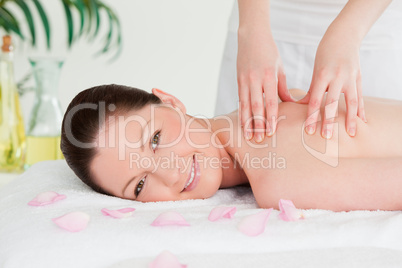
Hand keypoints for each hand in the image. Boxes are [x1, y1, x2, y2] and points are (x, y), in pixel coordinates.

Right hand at [237, 26, 293, 141]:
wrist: (251, 36)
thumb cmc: (269, 52)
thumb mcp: (279, 68)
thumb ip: (282, 87)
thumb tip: (290, 104)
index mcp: (269, 76)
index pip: (270, 101)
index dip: (270, 118)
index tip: (271, 131)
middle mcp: (256, 79)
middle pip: (257, 106)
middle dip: (258, 124)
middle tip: (260, 139)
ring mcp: (245, 80)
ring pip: (246, 105)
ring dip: (247, 122)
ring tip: (249, 136)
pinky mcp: (238, 80)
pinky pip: (239, 100)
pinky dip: (241, 113)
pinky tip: (242, 124)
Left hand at [298, 33, 366, 138]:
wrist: (343, 36)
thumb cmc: (324, 54)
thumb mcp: (316, 70)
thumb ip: (312, 89)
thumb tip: (302, 106)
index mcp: (322, 75)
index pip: (315, 100)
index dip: (312, 116)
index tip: (308, 130)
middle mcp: (337, 77)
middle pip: (332, 103)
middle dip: (328, 121)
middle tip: (326, 137)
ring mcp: (350, 78)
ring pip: (351, 102)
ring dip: (350, 119)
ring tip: (351, 134)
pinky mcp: (358, 78)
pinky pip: (361, 97)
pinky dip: (362, 110)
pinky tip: (362, 121)